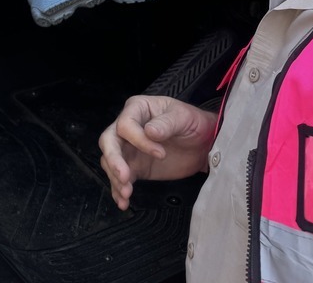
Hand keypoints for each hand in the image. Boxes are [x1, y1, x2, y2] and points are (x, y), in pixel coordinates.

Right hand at [98, 95, 215, 210]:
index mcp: (138, 109)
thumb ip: (167, 123)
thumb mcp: (183, 118)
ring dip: (115, 178)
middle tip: (124, 177)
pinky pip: (121, 178)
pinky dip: (119, 190)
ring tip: (127, 194)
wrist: (203, 144)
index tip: (161, 154)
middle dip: (113, 160)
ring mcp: (130, 149)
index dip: (139, 140)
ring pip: (110, 161)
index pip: (125, 125)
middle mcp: (128, 128)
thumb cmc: (193, 123)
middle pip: (109, 141)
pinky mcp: (136, 168)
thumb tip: (150, 132)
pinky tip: (124, 202)